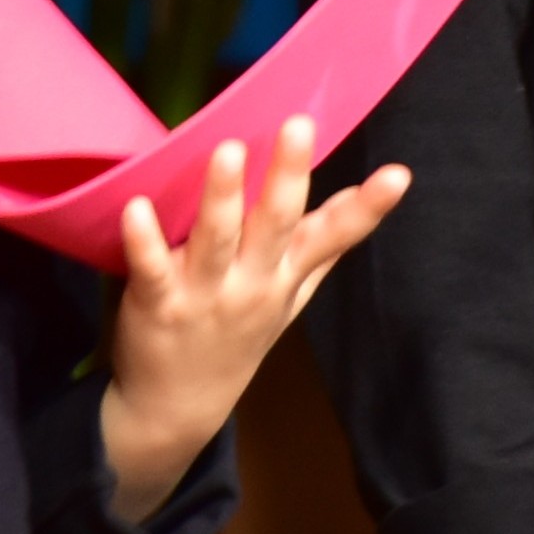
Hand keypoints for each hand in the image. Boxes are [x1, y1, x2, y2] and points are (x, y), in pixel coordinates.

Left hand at [96, 120, 404, 521]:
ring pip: (217, 239)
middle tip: (299, 125)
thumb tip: (365, 202)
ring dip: (223, 196)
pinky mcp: (157, 304)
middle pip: (275, 225)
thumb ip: (321, 250)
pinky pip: (151, 269)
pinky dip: (143, 240)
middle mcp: (251, 282)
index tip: (398, 175)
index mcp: (283, 275)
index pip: (333, 237)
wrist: (178, 408)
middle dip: (288, 175)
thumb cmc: (236, 337)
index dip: (367, 207)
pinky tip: (135, 208)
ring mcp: (205, 295)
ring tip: (229, 152)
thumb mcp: (289, 298)